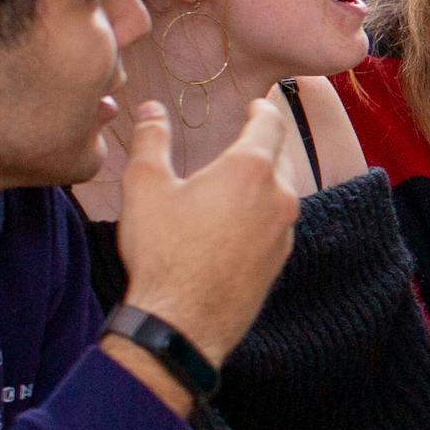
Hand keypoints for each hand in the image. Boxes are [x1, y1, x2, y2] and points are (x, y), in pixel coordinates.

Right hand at [111, 97, 298, 361]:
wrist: (182, 324)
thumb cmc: (163, 252)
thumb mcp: (145, 186)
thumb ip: (151, 139)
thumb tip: (151, 108)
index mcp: (251, 169)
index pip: (271, 123)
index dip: (263, 109)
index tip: (256, 105)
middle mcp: (279, 197)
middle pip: (281, 156)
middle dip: (265, 144)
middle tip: (246, 138)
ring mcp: (284, 233)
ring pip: (282, 193)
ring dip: (264, 181)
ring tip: (237, 181)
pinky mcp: (279, 262)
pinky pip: (276, 225)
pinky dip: (262, 215)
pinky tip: (236, 223)